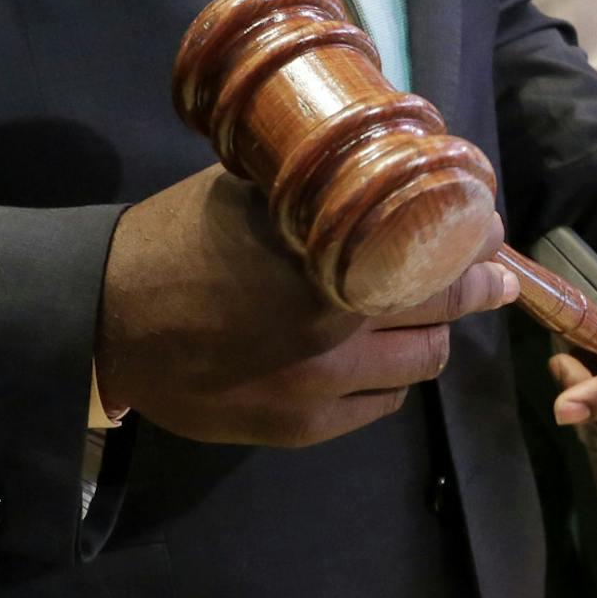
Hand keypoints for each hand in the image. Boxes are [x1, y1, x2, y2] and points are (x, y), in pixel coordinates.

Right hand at [94, 163, 517, 447]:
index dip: (476, 247)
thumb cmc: (175, 238)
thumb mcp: (248, 194)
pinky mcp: (300, 429)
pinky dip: (388, 379)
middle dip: (465, 290)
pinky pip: (379, 407)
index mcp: (325, 265)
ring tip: (416, 310)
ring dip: (425, 335)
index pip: (436, 261)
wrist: (106, 319)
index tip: (490, 233)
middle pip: (439, 316)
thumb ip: (315, 193)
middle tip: (480, 269)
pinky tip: (374, 355)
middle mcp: (335, 333)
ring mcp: (320, 390)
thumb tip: (377, 168)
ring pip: (418, 367)